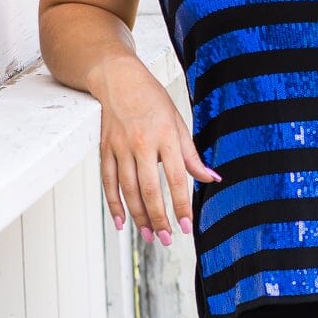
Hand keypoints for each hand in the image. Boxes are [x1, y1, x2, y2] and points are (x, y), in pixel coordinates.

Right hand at [94, 54, 220, 244]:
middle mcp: (141, 144)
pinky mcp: (105, 150)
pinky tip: (122, 222)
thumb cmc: (152, 100)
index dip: (182, 205)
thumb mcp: (178, 123)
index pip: (177, 178)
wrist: (118, 79)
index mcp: (165, 137)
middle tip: (166, 238)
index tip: (186, 226)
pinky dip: (114, 204)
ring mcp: (120, 148)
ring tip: (149, 234)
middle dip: (159, 217)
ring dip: (138, 216)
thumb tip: (212, 179)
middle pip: (149, 189)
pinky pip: (108, 182)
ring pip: (128, 190)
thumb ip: (192, 155)